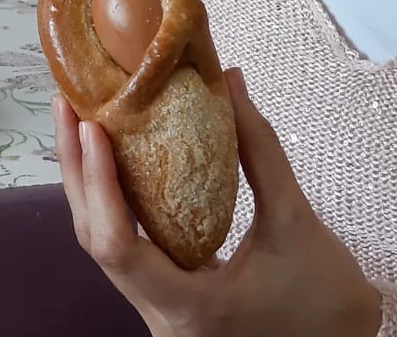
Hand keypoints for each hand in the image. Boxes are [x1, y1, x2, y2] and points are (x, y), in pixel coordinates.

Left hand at [52, 70, 381, 336]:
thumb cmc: (326, 297)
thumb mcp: (295, 220)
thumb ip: (260, 151)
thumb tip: (230, 82)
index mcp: (188, 306)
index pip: (118, 246)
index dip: (99, 184)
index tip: (93, 128)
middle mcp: (160, 316)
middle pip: (98, 241)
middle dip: (79, 173)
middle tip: (70, 107)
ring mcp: (160, 311)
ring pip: (107, 245)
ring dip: (91, 185)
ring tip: (82, 122)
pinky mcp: (168, 299)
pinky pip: (129, 248)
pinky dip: (117, 203)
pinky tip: (115, 160)